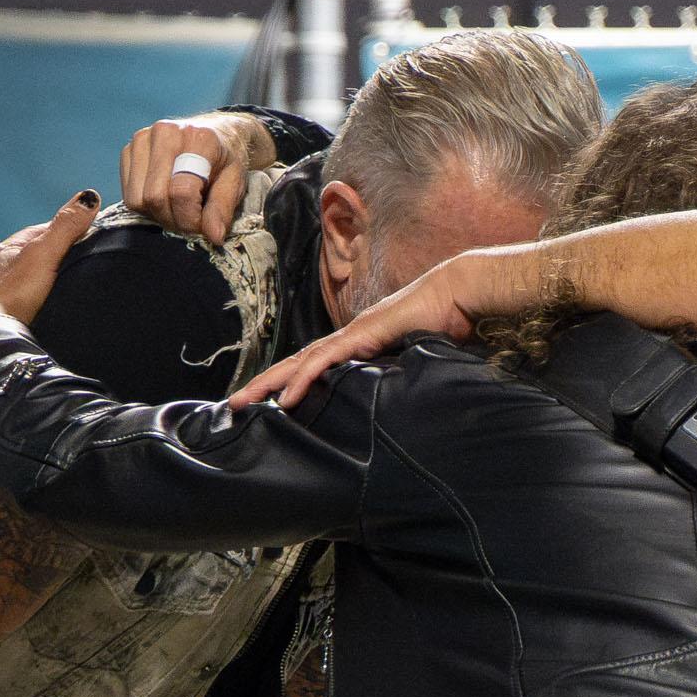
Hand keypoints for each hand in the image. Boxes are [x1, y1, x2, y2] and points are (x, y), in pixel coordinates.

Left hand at [0, 191, 107, 326]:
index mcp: (4, 249)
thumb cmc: (11, 295)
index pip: (36, 232)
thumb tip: (87, 197)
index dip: (60, 231)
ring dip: (19, 280)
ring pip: (2, 278)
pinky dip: (3, 303)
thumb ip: (65, 228)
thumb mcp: (44, 255)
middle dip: (38, 256)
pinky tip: (9, 312)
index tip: (81, 233)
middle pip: (18, 255)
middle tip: (63, 264)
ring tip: (38, 291)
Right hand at [121, 112, 278, 241]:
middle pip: (155, 197)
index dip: (189, 219)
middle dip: (173, 220)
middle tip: (189, 221)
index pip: (181, 191)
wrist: (216, 132)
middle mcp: (166, 132)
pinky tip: (163, 198)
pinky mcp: (129, 149)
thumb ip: (223, 208)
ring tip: (177, 209)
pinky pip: (128, 194)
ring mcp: (143, 138)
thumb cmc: (226, 159)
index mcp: (198, 138)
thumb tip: (213, 236)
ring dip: (157, 215)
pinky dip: (145, 206)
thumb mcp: (235, 182)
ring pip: (137, 198)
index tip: (201, 226)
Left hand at [228, 245, 552, 409]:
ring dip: (270, 383)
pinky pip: (327, 361)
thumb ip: (405, 375)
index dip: (290, 382)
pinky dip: (304, 379)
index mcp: (361, 343)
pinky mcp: (365, 334)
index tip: (267, 402)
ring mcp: (355, 333)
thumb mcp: (420, 358)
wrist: (463, 291)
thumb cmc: (450, 322)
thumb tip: (402, 404)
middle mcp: (350, 336)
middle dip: (263, 384)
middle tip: (233, 404)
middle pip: (297, 363)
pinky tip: (285, 397)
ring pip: (301, 362)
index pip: (316, 365)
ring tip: (243, 402)